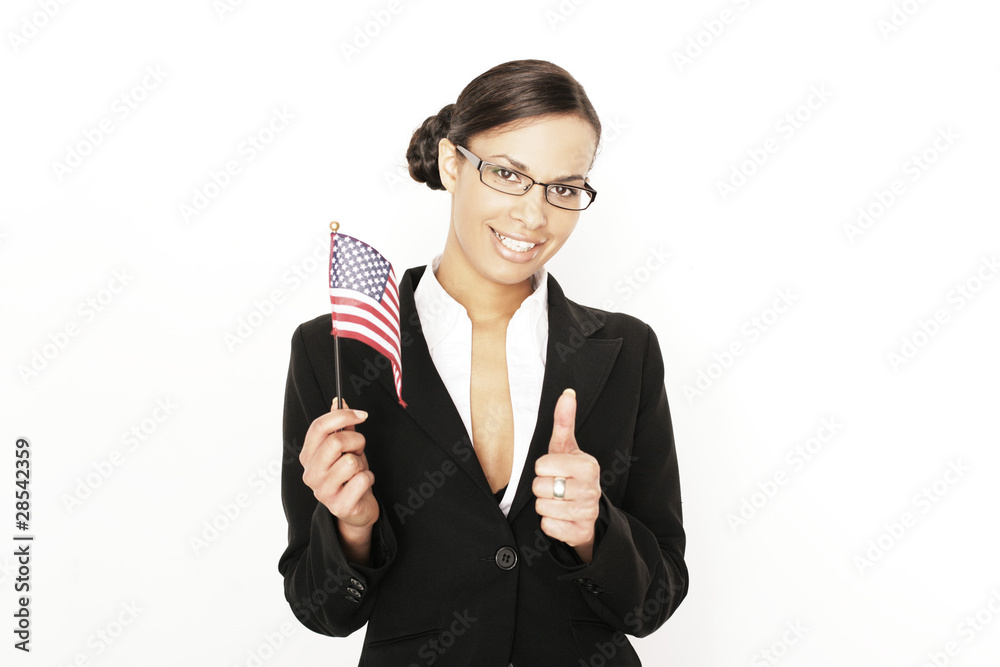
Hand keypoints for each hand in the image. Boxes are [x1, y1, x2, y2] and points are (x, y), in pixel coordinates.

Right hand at [299, 397, 377, 538]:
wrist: (357, 509)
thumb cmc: (350, 476)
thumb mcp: (345, 448)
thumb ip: (341, 426)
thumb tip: (338, 400)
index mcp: (308, 456)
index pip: (318, 427)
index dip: (342, 415)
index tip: (362, 414)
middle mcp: (310, 474)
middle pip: (334, 442)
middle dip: (356, 440)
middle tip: (360, 448)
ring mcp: (322, 491)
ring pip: (350, 461)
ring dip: (362, 463)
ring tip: (358, 471)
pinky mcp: (338, 506)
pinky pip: (362, 479)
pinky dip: (369, 478)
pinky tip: (362, 485)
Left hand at [532, 388, 600, 562]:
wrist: (588, 514)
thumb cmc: (572, 476)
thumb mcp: (567, 449)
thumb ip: (564, 422)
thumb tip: (568, 393)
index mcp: (588, 465)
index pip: (541, 465)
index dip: (542, 468)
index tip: (555, 471)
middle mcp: (591, 489)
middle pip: (539, 487)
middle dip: (541, 488)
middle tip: (556, 488)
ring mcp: (587, 512)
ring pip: (543, 507)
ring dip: (545, 506)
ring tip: (558, 502)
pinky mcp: (580, 533)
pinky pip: (549, 527)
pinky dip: (549, 524)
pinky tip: (561, 518)